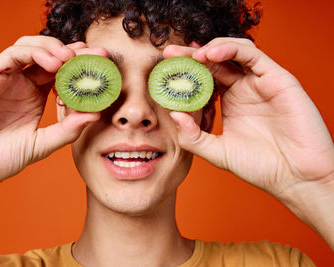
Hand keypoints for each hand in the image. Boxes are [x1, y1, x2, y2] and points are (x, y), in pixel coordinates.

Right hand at [0, 36, 102, 189]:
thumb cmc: (1, 158)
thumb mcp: (42, 145)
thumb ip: (67, 131)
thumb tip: (95, 115)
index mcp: (36, 95)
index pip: (63, 73)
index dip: (82, 67)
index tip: (104, 66)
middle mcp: (23, 83)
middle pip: (52, 56)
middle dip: (76, 53)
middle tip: (99, 55)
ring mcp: (6, 78)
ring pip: (32, 48)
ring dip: (55, 48)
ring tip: (73, 59)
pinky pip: (13, 54)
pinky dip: (35, 53)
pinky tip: (53, 63)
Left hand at [164, 37, 333, 199]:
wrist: (296, 177)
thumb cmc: (261, 167)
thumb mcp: (217, 152)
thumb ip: (192, 137)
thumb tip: (172, 114)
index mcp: (230, 102)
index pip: (203, 79)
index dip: (184, 73)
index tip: (163, 72)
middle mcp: (243, 89)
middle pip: (214, 63)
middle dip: (190, 56)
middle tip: (168, 54)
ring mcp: (259, 83)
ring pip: (232, 53)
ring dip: (210, 49)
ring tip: (191, 56)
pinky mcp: (277, 78)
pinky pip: (252, 55)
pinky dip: (231, 49)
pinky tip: (210, 55)